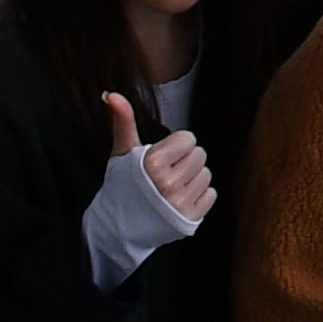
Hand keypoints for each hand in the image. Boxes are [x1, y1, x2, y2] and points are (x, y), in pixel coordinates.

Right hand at [101, 90, 212, 229]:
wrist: (118, 227)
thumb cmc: (122, 185)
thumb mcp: (122, 151)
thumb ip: (123, 120)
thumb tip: (111, 94)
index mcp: (153, 163)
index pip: (188, 138)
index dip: (175, 146)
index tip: (161, 157)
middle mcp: (168, 183)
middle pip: (200, 155)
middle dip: (184, 161)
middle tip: (166, 173)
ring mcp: (180, 203)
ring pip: (206, 174)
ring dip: (192, 178)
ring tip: (171, 187)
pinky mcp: (190, 218)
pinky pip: (211, 194)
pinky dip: (199, 196)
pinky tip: (179, 199)